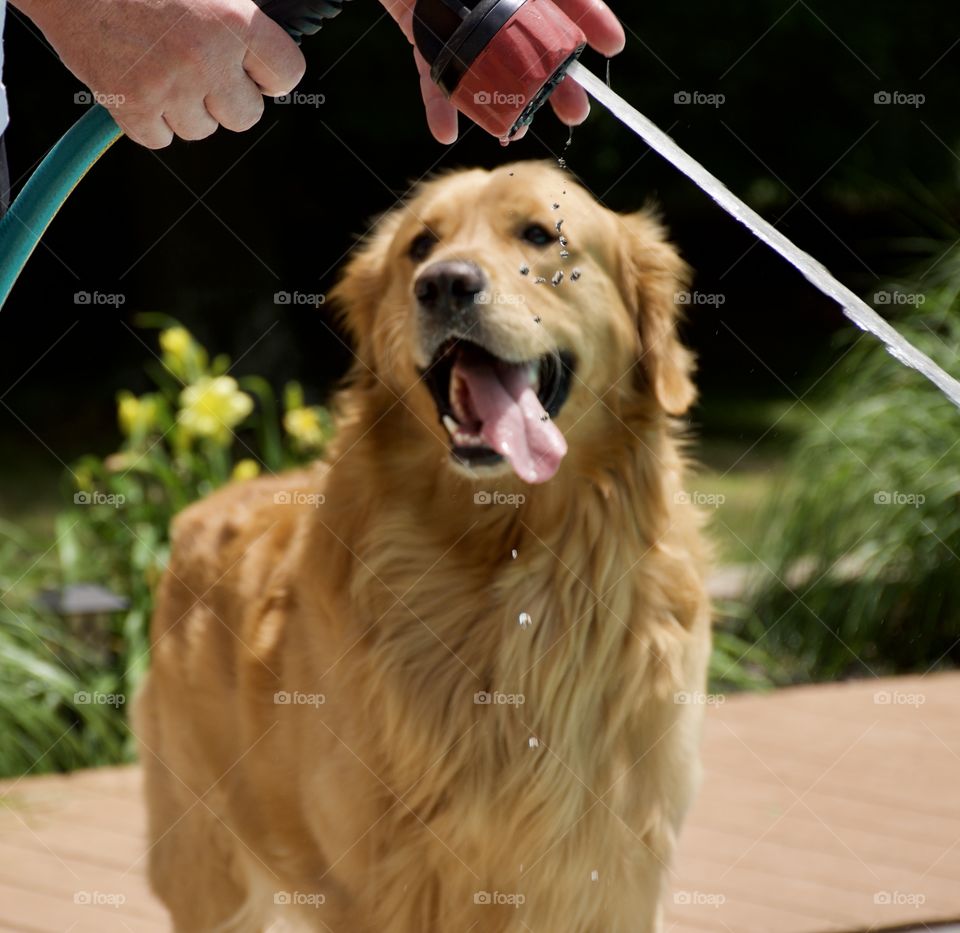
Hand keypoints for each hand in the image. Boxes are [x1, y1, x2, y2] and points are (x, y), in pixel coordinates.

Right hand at [12, 0, 305, 147]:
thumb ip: (235, 19)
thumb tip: (261, 57)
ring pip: (202, 129)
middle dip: (227, 99)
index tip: (252, 71)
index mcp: (233, 21)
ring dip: (187, 108)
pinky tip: (138, 82)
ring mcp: (168, 86)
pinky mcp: (131, 106)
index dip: (269, 76)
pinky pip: (160, 138)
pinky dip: (150, 119)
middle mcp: (206, 59)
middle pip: (246, 116)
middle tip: (202, 72)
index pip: (286, 74)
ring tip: (161, 67)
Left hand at [379, 0, 624, 143]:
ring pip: (488, 73)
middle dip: (556, 86)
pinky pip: (432, 76)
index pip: (568, 0)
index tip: (611, 48)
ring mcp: (460, 25)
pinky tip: (445, 133)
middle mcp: (494, 6)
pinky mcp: (423, 38)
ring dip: (501, 108)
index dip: (591, 20)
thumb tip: (594, 21)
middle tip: (574, 114)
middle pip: (533, 50)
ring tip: (515, 133)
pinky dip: (438, 106)